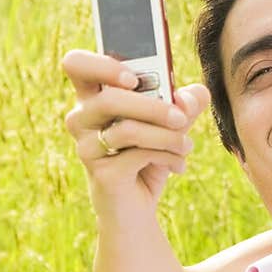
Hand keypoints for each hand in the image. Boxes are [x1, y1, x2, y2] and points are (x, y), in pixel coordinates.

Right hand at [62, 49, 210, 214]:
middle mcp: (81, 119)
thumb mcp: (171, 125)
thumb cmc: (149, 156)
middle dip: (153, 106)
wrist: (136, 207)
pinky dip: (167, 156)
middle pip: (109, 98)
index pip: (76, 64)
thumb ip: (187, 103)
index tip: (134, 78)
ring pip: (128, 129)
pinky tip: (178, 165)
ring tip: (187, 145)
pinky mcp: (101, 173)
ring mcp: (87, 147)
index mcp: (93, 96)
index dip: (101, 65)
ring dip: (168, 136)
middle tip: (180, 117)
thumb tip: (195, 95)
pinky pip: (138, 155)